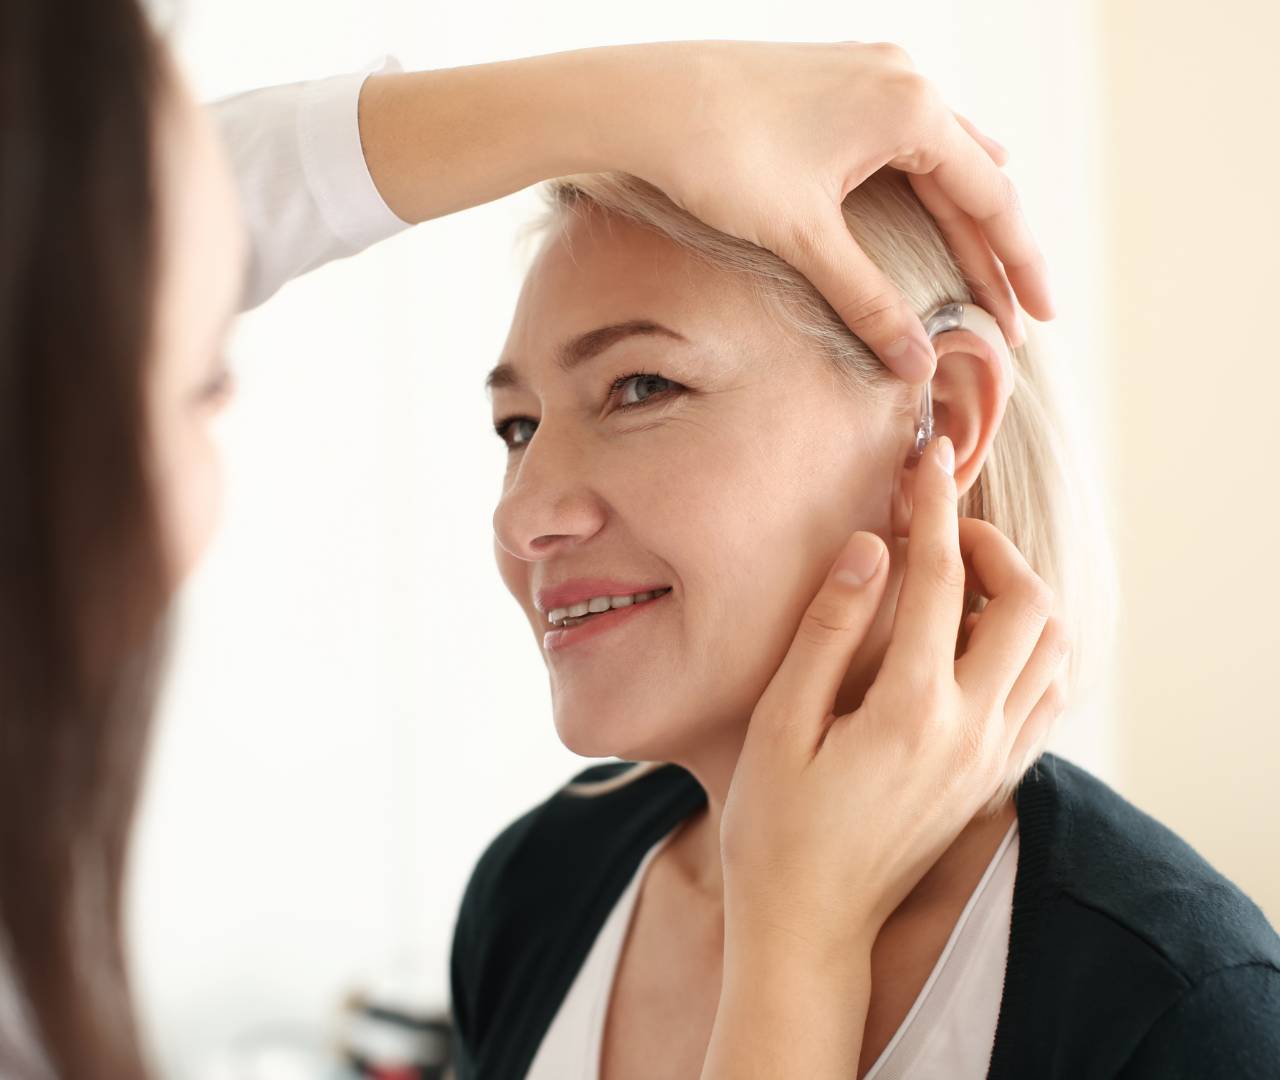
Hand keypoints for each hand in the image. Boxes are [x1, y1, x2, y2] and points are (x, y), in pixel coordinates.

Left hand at [606, 41, 1053, 379]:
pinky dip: (927, 178)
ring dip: (961, 217)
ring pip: (940, 155)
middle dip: (991, 253)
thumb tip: (918, 365)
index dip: (1018, 267)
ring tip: (990, 269)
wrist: (640, 100)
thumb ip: (867, 300)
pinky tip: (939, 189)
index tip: (1040, 318)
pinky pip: (904, 134)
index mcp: (911, 109)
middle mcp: (902, 78)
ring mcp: (869, 70)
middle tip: (1014, 318)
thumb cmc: (718, 157)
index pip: (991, 200)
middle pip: (971, 179)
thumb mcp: (803, 237)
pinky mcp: (835, 78)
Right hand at [703, 436, 1066, 1076]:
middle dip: (992, 548)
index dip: (932, 507)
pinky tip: (979, 643)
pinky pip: (1046, 696)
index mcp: (910, 709)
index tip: (923, 460)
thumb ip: (827, 632)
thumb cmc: (775, 825)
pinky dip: (1031, 649)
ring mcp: (990, 759)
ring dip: (1019, 597)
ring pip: (1053, 650)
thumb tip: (867, 549)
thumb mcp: (778, 724)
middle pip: (1029, 605)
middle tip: (940, 532)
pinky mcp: (991, 780)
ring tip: (960, 583)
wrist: (810, 924)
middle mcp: (969, 730)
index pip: (940, 578)